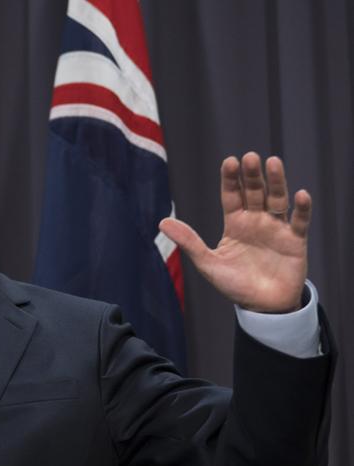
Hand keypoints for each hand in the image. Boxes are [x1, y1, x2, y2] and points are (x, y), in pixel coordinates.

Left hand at [159, 152, 310, 312]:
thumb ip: (189, 242)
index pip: (231, 196)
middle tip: (250, 157)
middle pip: (254, 192)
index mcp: (235, 224)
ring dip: (276, 182)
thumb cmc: (234, 285)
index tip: (229, 161)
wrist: (262, 308)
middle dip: (252, 175)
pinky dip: (302, 209)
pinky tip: (301, 195)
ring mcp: (276, 229)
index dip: (230, 179)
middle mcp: (256, 221)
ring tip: (273, 162)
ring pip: (277, 200)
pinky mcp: (295, 241)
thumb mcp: (208, 263)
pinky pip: (299, 222)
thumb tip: (162, 222)